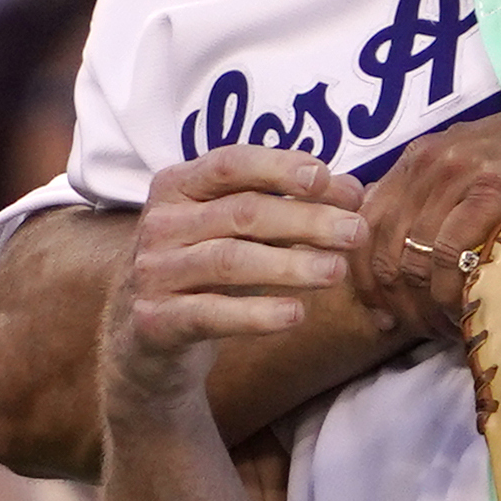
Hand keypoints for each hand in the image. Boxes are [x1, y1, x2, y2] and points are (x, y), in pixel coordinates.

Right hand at [100, 147, 366, 418]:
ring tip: (337, 271)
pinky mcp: (156, 321)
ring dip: (290, 264)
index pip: (230, 164)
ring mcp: (154, 273)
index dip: (279, 167)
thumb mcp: (238, 232)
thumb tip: (352, 191)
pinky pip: (210, 314)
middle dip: (305, 220)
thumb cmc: (204, 270)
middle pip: (241, 213)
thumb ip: (289, 207)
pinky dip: (255, 314)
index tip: (326, 179)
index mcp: (178, 186)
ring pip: (229, 261)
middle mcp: (160, 224)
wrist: (144, 336)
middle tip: (356, 232)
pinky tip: (296, 314)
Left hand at [352, 74, 500, 332]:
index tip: (384, 315)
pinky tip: (470, 312)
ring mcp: (461, 170)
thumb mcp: (491, 172)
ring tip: (449, 330)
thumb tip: (421, 262)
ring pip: (413, 256)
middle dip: (394, 301)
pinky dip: (453, 293)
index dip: (365, 278)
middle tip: (420, 334)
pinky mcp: (495, 187)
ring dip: (425, 306)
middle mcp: (431, 160)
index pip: (366, 226)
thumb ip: (452, 204)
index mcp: (423, 156)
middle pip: (382, 246)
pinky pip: (452, 253)